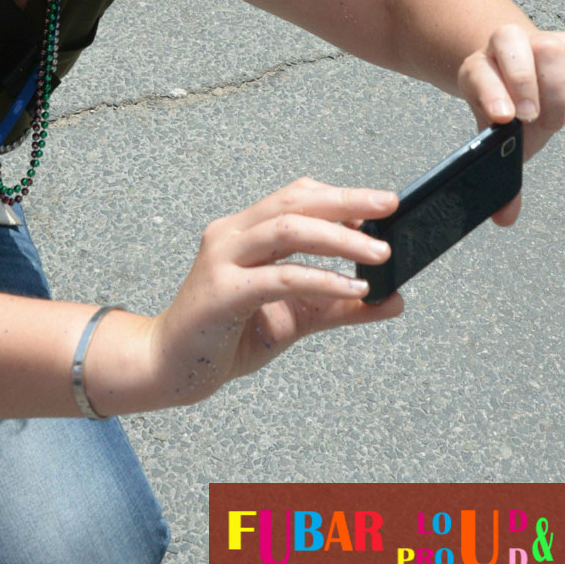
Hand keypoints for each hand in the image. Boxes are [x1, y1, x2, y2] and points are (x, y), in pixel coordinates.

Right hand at [149, 180, 402, 406]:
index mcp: (244, 230)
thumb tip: (393, 299)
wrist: (170, 367)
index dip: (338, 196)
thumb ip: (339, 305)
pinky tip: (352, 288)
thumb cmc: (228, 336)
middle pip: (294, 202)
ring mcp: (222, 259)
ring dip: (340, 238)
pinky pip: (279, 277)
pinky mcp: (221, 292)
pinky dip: (320, 279)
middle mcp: (230, 234)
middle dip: (346, 200)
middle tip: (389, 205)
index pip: (294, 196)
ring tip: (379, 253)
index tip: (381, 206)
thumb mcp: (295, 317)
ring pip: (287, 229)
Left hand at [457, 23, 564, 222]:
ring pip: (550, 49)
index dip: (490, 93)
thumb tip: (504, 218)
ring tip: (552, 119)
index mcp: (479, 68)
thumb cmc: (513, 107)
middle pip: (510, 45)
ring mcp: (542, 39)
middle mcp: (506, 45)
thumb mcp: (502, 136)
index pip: (478, 73)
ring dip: (557, 88)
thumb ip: (500, 171)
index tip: (504, 118)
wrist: (526, 75)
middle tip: (530, 117)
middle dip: (520, 82)